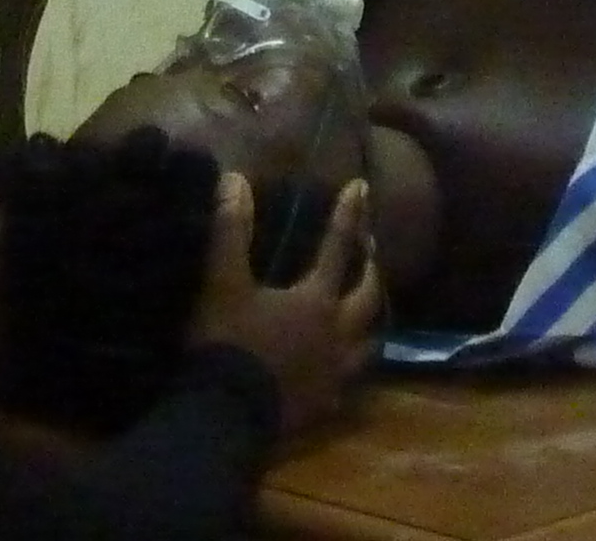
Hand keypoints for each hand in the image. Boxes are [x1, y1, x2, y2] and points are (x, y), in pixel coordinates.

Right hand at [185, 171, 382, 438]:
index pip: (338, 247)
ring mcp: (335, 374)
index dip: (350, 215)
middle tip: (370, 250)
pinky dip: (353, 367)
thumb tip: (236, 179)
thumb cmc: (226, 343)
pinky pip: (350, 383)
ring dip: (373, 320)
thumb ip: (231, 230)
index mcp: (315, 301)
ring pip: (370, 342)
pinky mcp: (324, 406)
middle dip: (372, 268)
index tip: (362, 186)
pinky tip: (345, 368)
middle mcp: (336, 334)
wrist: (223, 417)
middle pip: (369, 295)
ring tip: (371, 309)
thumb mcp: (222, 282)